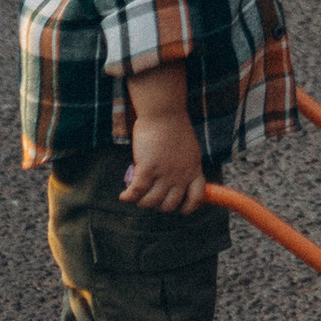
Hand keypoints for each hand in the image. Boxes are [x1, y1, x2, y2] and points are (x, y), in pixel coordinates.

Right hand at [120, 72, 206, 214]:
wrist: (164, 112)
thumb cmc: (174, 127)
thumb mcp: (189, 150)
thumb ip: (186, 167)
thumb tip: (178, 182)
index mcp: (194, 170)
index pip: (196, 199)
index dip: (187, 208)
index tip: (178, 208)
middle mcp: (181, 175)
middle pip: (170, 205)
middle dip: (159, 205)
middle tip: (150, 197)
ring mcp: (165, 174)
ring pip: (151, 202)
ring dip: (142, 202)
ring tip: (136, 196)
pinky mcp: (148, 169)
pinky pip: (136, 192)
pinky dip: (128, 197)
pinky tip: (124, 196)